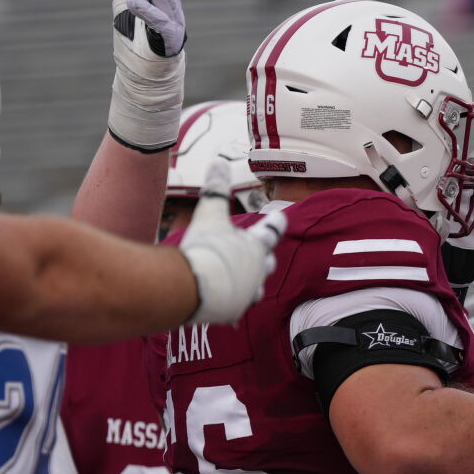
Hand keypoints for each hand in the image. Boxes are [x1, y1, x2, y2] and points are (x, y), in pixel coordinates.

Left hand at [107, 0, 185, 151]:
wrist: (152, 86)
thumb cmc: (139, 53)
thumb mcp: (125, 16)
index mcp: (165, 5)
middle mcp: (173, 13)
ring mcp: (174, 27)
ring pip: (166, 0)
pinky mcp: (170, 43)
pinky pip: (158, 24)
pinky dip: (145, 12)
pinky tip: (131, 1)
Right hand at [181, 169, 286, 324]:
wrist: (191, 289)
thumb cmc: (204, 249)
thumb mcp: (208, 215)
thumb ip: (215, 190)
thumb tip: (219, 162)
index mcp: (255, 247)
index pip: (272, 231)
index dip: (276, 223)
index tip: (282, 217)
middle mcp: (257, 271)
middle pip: (267, 262)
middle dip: (265, 257)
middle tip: (264, 253)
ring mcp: (247, 293)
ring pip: (256, 289)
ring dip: (252, 283)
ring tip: (246, 282)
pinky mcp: (233, 312)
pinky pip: (236, 309)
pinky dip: (232, 306)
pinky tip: (227, 309)